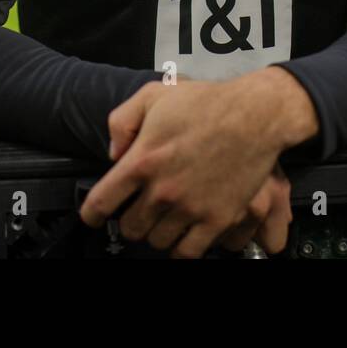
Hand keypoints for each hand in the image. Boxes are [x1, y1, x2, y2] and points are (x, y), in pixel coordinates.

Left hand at [79, 70, 310, 257]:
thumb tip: (114, 154)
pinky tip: (183, 236)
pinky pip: (188, 253)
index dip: (92, 214)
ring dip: (156, 233)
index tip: (94, 217)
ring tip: (164, 219)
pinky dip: (181, 248)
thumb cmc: (206, 102)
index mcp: (142, 160)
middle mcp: (162, 190)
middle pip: (130, 227)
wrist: (254, 115)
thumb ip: (122, 122)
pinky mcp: (217, 220)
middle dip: (130, 220)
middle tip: (140, 210)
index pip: (102, 201)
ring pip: (157, 242)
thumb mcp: (153, 94)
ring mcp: (190, 208)